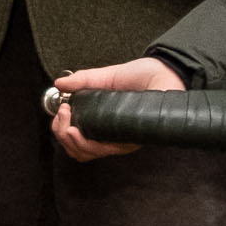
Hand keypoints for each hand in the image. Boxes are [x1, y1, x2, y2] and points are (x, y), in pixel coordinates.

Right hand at [44, 56, 182, 162]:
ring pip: (88, 153)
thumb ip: (84, 80)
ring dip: (70, 140)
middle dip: (62, 135)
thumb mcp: (107, 75)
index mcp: (103, 122)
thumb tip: (60, 83)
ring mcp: (121, 139)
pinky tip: (77, 129)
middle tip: (63, 115)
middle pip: (78, 150)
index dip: (62, 129)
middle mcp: (111, 134)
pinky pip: (105, 150)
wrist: (166, 72)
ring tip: (68, 121)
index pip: (77, 139)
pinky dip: (85, 142)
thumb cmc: (141, 75)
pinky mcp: (131, 139)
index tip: (61, 110)